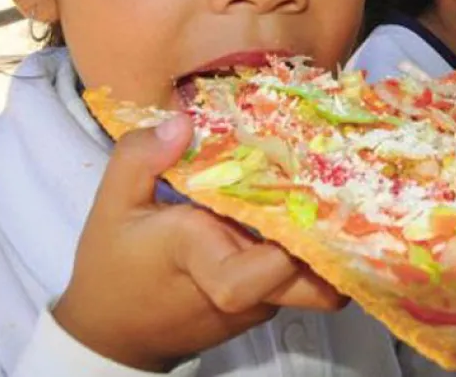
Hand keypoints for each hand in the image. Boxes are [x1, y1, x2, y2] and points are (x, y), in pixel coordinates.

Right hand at [54, 116, 343, 371]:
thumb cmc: (113, 269)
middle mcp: (241, 294)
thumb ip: (139, 158)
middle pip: (314, 287)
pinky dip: (302, 245)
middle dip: (337, 240)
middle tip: (344, 185)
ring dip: (324, 238)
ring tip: (330, 185)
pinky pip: (296, 275)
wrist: (114, 334)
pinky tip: (298, 207)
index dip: (281, 250)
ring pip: (314, 279)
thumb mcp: (111, 206)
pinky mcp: (263, 305)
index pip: (244, 279)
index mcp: (200, 263)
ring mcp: (258, 304)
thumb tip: (184, 121)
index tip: (301, 200)